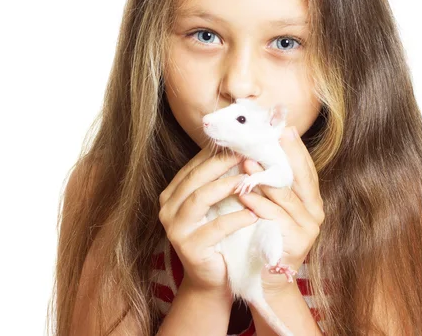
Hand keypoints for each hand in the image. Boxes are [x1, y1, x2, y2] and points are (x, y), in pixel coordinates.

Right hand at [158, 145, 257, 296]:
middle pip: (196, 177)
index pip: (195, 165)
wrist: (213, 278)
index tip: (241, 142)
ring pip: (200, 198)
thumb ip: (221, 179)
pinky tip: (253, 214)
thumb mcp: (217, 204)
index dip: (217, 153)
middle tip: (246, 154)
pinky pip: (215, 228)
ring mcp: (176, 228)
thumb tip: (243, 148)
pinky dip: (235, 218)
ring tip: (249, 180)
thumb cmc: (219, 235)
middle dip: (221, 163)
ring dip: (226, 186)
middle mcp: (168, 207)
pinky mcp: (189, 248)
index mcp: (173, 192)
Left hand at [237, 126, 324, 295]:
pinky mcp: (298, 241)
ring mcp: (309, 227)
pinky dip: (260, 204)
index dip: (295, 148)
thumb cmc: (265, 238)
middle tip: (277, 133)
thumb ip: (271, 184)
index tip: (283, 128)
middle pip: (302, 176)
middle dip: (288, 154)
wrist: (264, 280)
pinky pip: (277, 217)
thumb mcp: (272, 207)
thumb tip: (257, 152)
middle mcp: (315, 211)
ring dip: (266, 177)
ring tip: (248, 161)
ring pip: (287, 196)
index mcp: (310, 200)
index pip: (305, 168)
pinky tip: (246, 193)